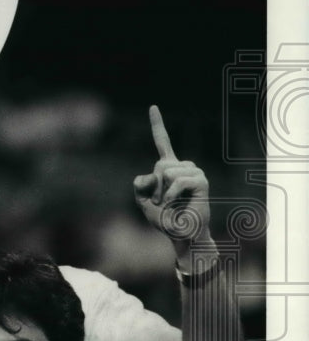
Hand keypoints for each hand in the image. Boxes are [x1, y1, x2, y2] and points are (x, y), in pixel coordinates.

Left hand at [133, 105, 211, 251]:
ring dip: (163, 192)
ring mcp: (195, 173)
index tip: (153, 106)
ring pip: (167, 172)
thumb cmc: (164, 219)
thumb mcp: (143, 201)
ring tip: (170, 204)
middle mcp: (184, 166)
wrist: (180, 234)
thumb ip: (139, 185)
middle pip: (159, 165)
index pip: (162, 142)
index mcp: (169, 167)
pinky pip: (177, 181)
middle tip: (162, 202)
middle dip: (155, 187)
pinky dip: (170, 195)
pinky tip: (174, 203)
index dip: (157, 124)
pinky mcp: (202, 182)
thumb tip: (148, 175)